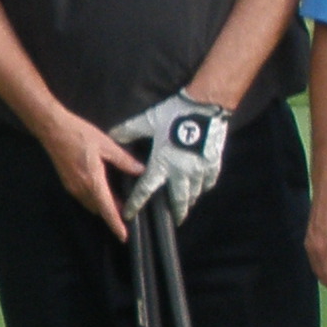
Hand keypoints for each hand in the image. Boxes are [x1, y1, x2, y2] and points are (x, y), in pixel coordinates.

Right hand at [36, 109, 145, 237]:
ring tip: (117, 202)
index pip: (107, 209)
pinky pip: (83, 198)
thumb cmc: (80, 134)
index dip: (116, 224)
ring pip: (90, 205)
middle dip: (111, 215)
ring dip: (102, 207)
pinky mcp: (67, 182)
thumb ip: (124, 160)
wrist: (53, 129)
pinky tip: (101, 190)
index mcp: (93, 181)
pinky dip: (94, 199)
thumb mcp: (106, 145)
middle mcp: (81, 189)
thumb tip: (140, 170)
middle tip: (126, 213)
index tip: (123, 237)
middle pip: (98, 210)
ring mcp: (72, 187)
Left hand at [107, 90, 230, 223]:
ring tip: (187, 205)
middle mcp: (182, 172)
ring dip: (190, 200)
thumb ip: (130, 130)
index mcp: (163, 164)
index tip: (129, 215)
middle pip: (178, 199)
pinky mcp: (214, 162)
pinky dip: (205, 186)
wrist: (205, 107)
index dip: (136, 203)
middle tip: (176, 220)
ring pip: (195, 192)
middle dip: (177, 212)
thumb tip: (113, 134)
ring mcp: (200, 169)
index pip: (145, 189)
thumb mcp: (149, 121)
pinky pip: (210, 181)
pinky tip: (203, 187)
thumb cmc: (175, 114)